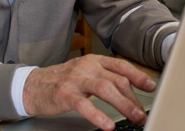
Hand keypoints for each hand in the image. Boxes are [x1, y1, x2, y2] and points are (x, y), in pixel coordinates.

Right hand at [23, 54, 155, 130]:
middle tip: (142, 113)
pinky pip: (84, 105)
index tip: (152, 86)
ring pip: (105, 89)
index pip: (122, 66)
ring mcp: (76, 79)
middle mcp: (87, 67)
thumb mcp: (86, 74)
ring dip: (123, 104)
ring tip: (134, 117)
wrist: (32, 86)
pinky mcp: (65, 94)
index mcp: (95, 61)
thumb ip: (105, 79)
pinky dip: (98, 115)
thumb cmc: (63, 82)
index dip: (138, 76)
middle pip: (117, 80)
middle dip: (133, 98)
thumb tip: (129, 93)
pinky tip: (107, 125)